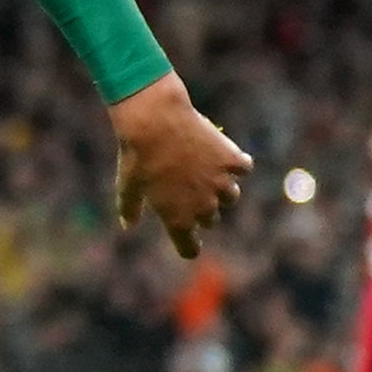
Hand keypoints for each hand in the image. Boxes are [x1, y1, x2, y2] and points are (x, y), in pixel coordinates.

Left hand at [107, 72, 248, 257]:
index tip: (188, 241)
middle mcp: (203, 206)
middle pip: (210, 220)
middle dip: (202, 209)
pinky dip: (237, 162)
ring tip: (206, 171)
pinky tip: (224, 153)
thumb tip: (129, 225)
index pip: (190, 248)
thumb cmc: (137, 156)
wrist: (155, 123)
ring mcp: (221, 184)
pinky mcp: (232, 161)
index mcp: (177, 219)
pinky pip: (244, 168)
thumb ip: (130, 208)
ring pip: (231, 196)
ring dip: (222, 187)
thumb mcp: (127, 184)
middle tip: (187, 189)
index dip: (188, 245)